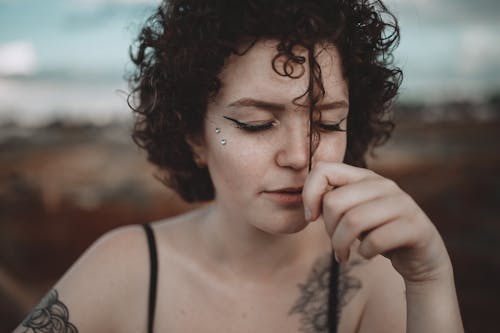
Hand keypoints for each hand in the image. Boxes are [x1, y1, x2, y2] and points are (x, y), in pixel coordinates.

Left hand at [302, 162, 452, 283]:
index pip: (325, 169)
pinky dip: (364, 252)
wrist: (421, 257)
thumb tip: (309, 203)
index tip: (310, 217)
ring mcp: (403, 204)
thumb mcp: (352, 214)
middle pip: (335, 202)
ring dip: (341, 244)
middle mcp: (385, 185)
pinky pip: (376, 240)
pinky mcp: (415, 227)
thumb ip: (333, 203)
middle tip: (335, 244)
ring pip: (353, 221)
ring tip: (342, 255)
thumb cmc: (378, 233)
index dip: (309, 194)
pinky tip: (366, 255)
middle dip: (328, 229)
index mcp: (365, 177)